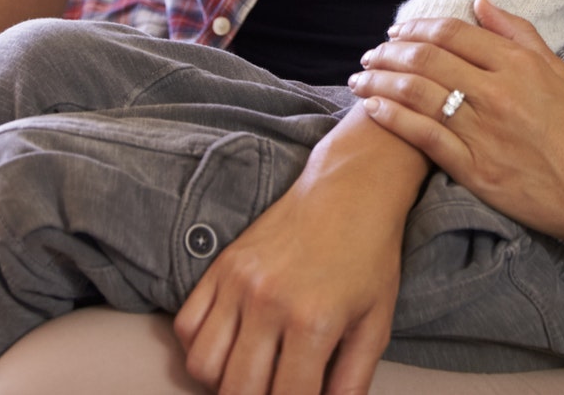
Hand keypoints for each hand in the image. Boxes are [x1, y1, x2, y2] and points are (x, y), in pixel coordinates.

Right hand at [173, 160, 402, 394]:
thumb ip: (353, 380)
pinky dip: (199, 349)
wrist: (349, 189)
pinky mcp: (221, 266)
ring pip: (202, 365)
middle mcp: (269, 302)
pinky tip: (229, 348)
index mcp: (314, 320)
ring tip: (251, 376)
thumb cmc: (369, 256)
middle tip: (275, 390)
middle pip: (238, 390)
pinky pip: (186, 326)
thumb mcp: (376, 322)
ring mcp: (238, 282)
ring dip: (223, 383)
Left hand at [350, 0, 563, 245]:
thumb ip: (517, 32)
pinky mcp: (474, 169)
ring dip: (380, 81)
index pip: (452, 33)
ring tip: (360, 78)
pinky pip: (422, 136)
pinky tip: (372, 108)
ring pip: (416, 95)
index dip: (417, 27)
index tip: (397, 31)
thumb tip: (479, 0)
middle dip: (389, 52)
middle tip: (370, 53)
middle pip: (426, 60)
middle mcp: (496, 93)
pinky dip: (392, 117)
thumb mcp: (558, 70)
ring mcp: (483, 131)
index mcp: (517, 65)